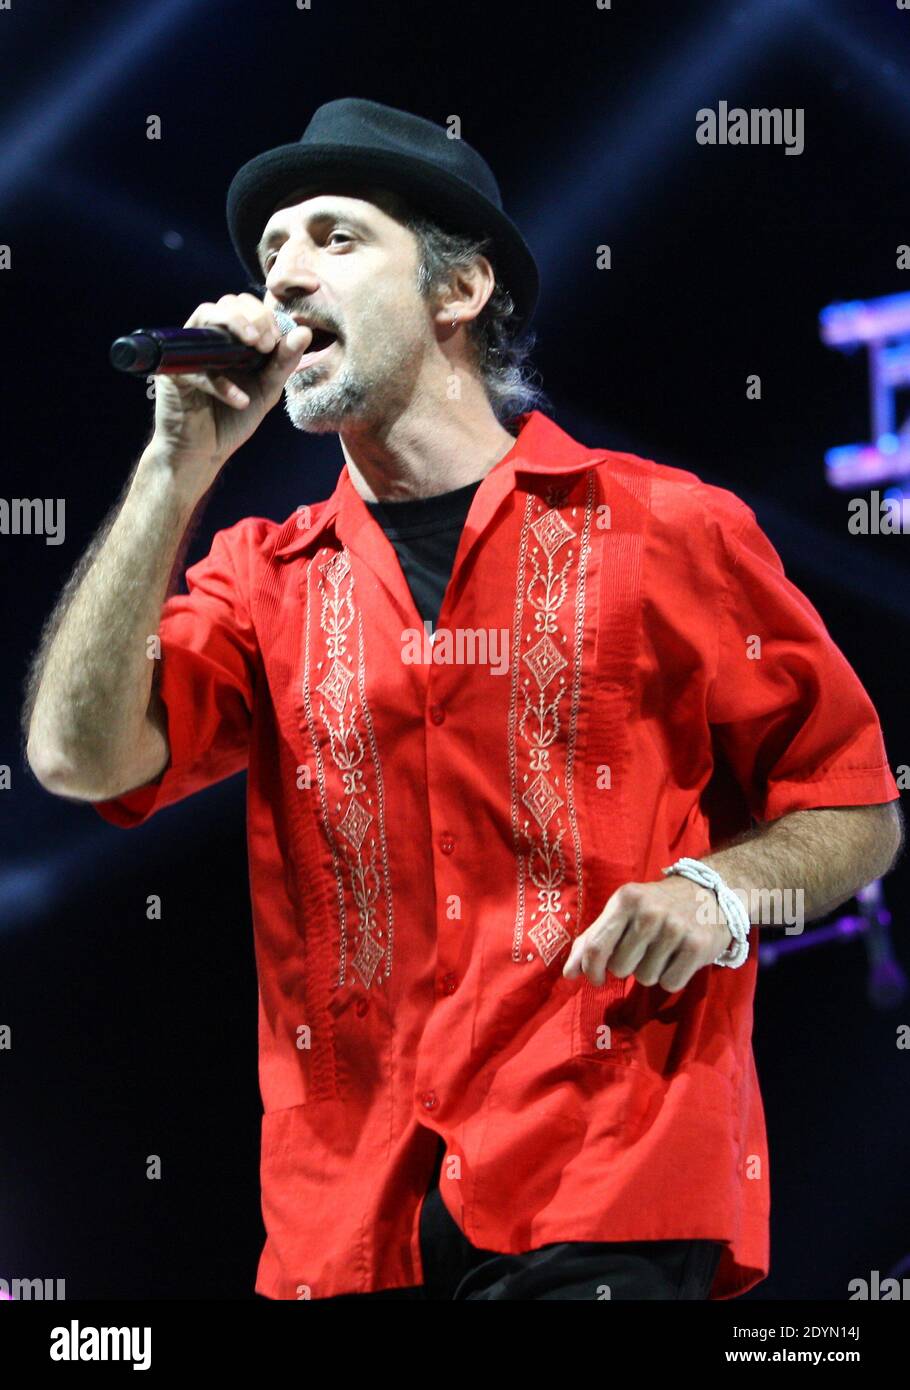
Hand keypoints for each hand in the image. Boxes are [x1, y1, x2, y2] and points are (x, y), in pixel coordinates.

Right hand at [148, 292, 312, 494]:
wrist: (203, 452)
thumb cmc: (232, 419)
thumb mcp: (266, 389)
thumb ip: (283, 362)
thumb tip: (304, 331)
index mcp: (232, 340)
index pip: (248, 306)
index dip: (265, 316)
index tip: (277, 341)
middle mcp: (210, 339)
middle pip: (228, 302)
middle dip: (253, 317)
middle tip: (267, 344)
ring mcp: (189, 352)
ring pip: (206, 315)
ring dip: (234, 324)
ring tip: (256, 348)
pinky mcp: (173, 372)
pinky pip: (195, 364)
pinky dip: (220, 383)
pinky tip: (240, 400)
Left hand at [562, 876, 733, 991]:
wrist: (709, 895)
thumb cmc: (655, 907)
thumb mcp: (622, 912)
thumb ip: (593, 940)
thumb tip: (568, 974)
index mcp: (626, 899)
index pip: (595, 946)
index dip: (591, 970)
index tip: (597, 978)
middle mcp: (650, 912)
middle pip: (620, 968)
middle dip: (627, 967)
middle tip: (642, 951)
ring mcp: (676, 928)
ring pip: (645, 978)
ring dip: (650, 972)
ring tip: (662, 952)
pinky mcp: (698, 946)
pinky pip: (670, 983)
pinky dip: (671, 978)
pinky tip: (677, 959)